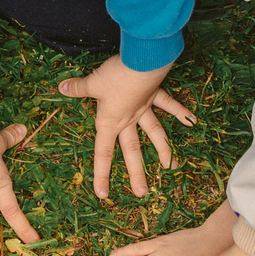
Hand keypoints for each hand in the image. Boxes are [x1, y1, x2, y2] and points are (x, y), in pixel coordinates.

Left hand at [58, 56, 195, 199]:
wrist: (141, 61)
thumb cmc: (115, 76)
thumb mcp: (92, 82)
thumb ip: (77, 88)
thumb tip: (62, 88)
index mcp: (110, 122)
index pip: (103, 153)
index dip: (101, 175)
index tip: (103, 195)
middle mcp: (128, 119)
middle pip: (132, 150)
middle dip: (136, 173)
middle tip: (142, 193)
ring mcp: (143, 108)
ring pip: (154, 132)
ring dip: (164, 150)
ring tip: (171, 167)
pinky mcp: (154, 94)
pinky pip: (168, 104)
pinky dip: (180, 111)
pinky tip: (192, 121)